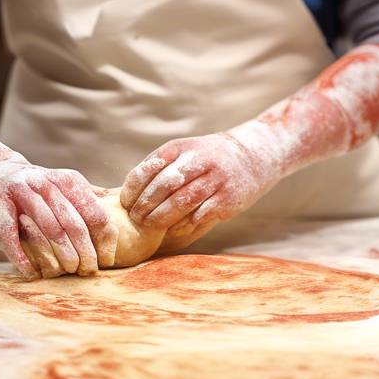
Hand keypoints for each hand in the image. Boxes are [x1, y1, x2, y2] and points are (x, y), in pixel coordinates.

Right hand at [0, 155, 116, 278]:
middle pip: (74, 225)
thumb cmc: (38, 189)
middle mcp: (46, 185)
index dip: (103, 241)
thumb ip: (88, 198)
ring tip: (69, 271)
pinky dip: (26, 261)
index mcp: (67, 181)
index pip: (95, 214)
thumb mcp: (64, 185)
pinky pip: (15, 241)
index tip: (106, 260)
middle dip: (85, 252)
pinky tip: (35, 273)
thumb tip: (117, 208)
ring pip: (50, 230)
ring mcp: (21, 197)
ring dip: (62, 256)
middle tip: (89, 271)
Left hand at [119, 129, 280, 250]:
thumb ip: (159, 169)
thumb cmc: (207, 159)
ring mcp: (216, 179)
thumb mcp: (183, 153)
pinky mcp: (228, 198)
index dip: (134, 188)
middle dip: (146, 205)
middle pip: (165, 185)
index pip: (149, 168)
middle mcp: (199, 160)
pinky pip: (201, 214)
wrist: (252, 155)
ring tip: (150, 226)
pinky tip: (174, 230)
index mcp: (181, 148)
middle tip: (136, 219)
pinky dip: (184, 225)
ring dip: (162, 217)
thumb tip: (128, 197)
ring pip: (183, 201)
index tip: (126, 203)